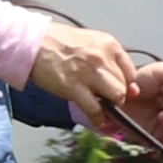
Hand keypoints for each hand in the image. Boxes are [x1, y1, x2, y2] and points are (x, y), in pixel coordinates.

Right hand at [26, 22, 162, 139]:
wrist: (32, 42)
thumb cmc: (58, 41)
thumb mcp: (90, 41)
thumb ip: (107, 58)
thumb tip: (123, 79)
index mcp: (108, 44)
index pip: (131, 71)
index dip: (127, 84)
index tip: (124, 91)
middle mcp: (102, 57)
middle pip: (124, 85)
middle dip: (119, 96)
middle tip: (110, 100)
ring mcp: (88, 73)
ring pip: (116, 96)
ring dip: (112, 106)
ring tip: (104, 107)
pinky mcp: (73, 87)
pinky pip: (94, 108)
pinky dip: (98, 118)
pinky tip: (98, 120)